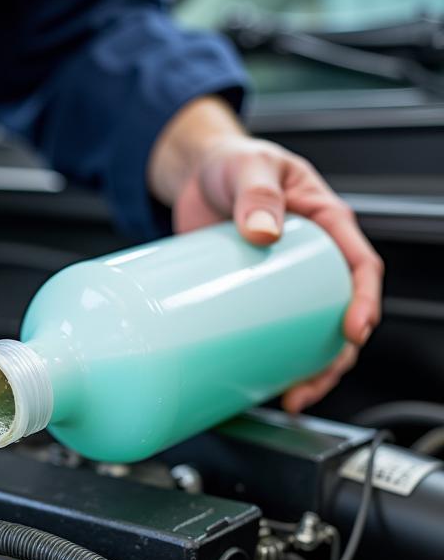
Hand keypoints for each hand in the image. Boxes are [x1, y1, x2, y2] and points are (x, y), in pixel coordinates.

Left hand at [173, 134, 382, 412]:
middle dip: (335, 358)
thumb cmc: (234, 162)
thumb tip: (263, 232)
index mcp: (326, 222)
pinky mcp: (251, 295)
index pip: (360, 267)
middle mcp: (311, 257)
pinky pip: (271, 332)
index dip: (364, 302)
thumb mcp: (250, 168)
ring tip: (290, 397)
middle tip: (311, 384)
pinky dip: (272, 362)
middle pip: (339, 314)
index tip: (353, 329)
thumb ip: (257, 194)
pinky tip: (262, 385)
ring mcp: (282, 281)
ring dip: (307, 370)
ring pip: (309, 333)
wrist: (195, 173)